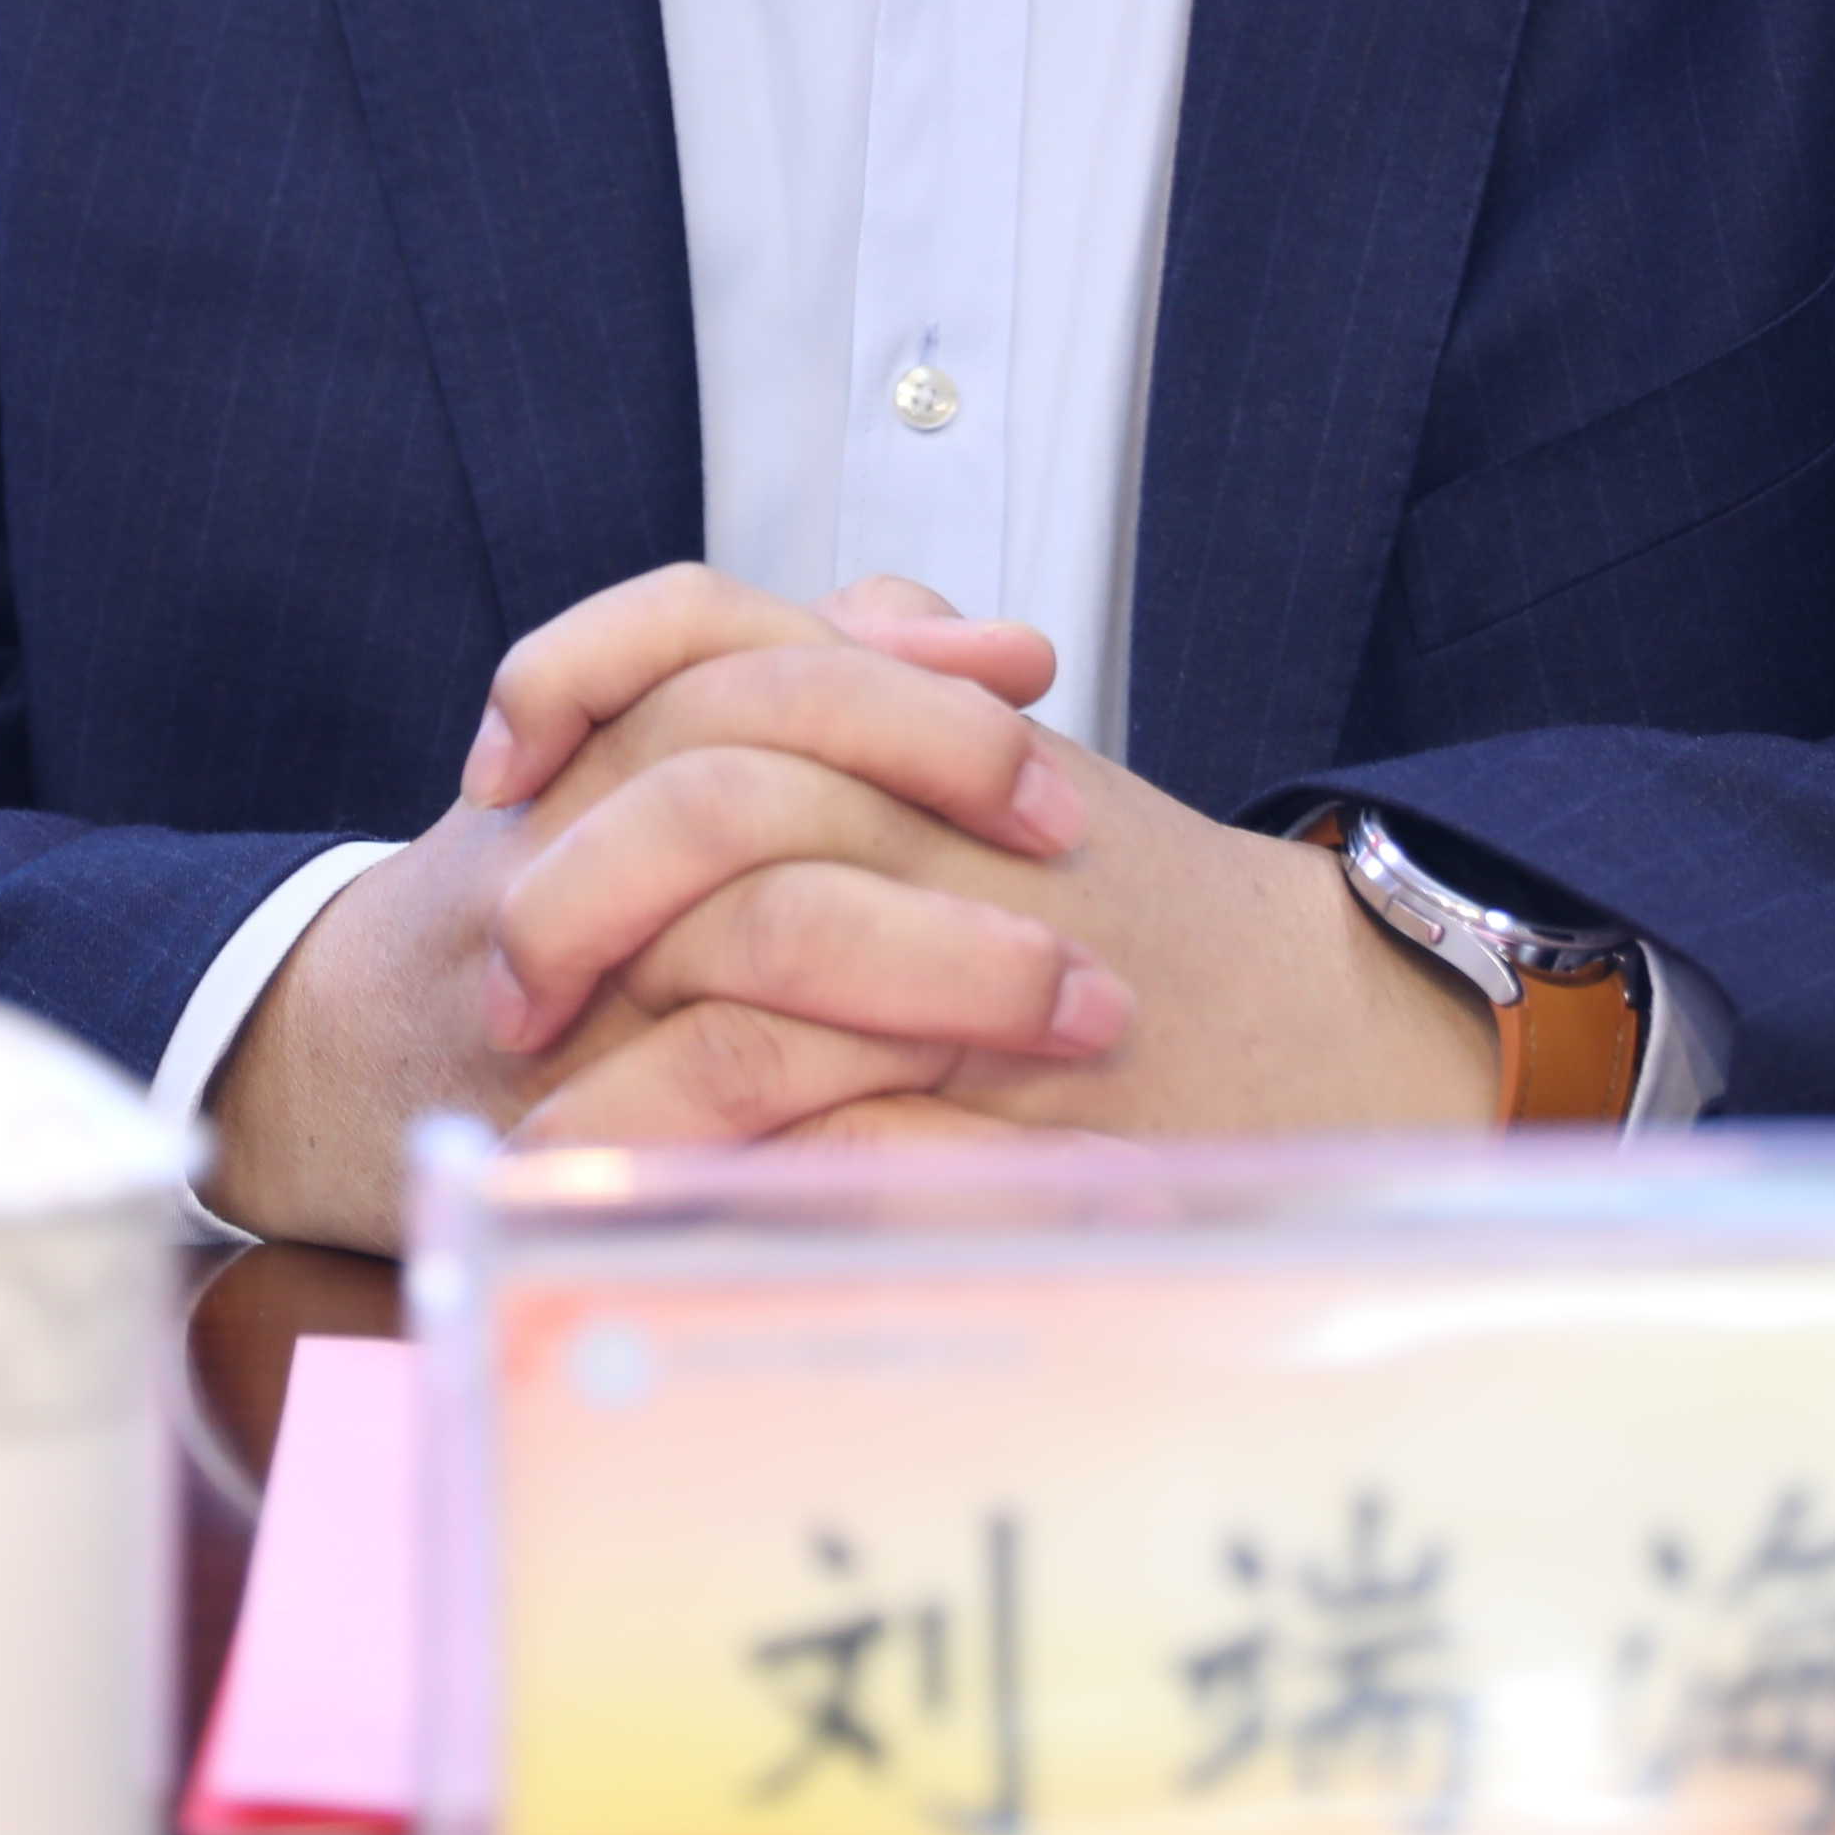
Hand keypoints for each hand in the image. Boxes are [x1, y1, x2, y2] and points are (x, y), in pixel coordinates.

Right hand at [196, 564, 1117, 1246]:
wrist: (319, 1064)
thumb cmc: (524, 902)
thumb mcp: (625, 764)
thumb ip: (789, 685)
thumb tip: (974, 635)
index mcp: (586, 737)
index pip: (722, 633)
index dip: (890, 650)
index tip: (1033, 673)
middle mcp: (567, 836)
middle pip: (754, 746)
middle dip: (935, 770)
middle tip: (1071, 828)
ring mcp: (573, 982)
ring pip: (766, 928)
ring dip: (948, 963)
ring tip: (1085, 1002)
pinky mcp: (584, 1121)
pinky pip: (739, 1098)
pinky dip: (876, 1105)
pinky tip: (983, 1117)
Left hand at [543, 592, 1502, 1156]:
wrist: (1336, 1026)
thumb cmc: (1161, 909)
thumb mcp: (1032, 775)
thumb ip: (924, 689)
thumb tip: (854, 611)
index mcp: (919, 722)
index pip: (712, 628)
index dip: (576, 677)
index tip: (498, 770)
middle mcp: (936, 817)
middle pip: (707, 804)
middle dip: (570, 900)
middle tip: (507, 990)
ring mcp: (971, 960)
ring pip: (751, 984)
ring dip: (614, 1073)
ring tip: (530, 1136)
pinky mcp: (996, 1110)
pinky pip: (820, 1135)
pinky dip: (704, 1178)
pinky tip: (629, 1223)